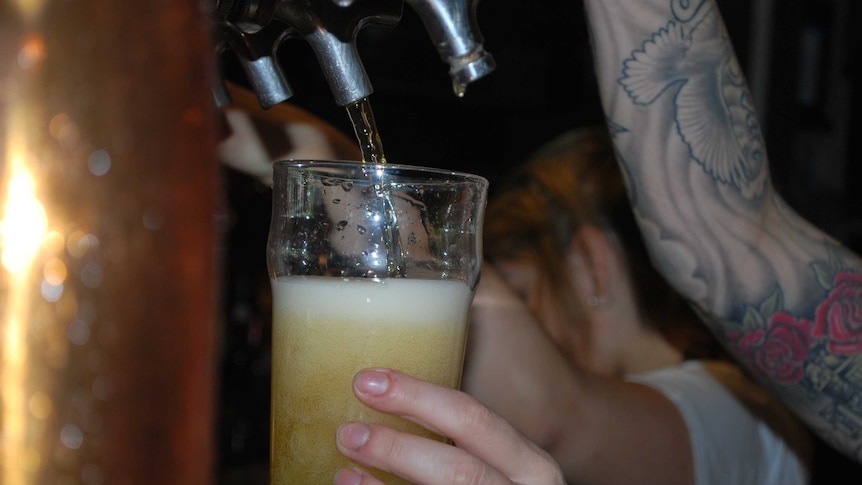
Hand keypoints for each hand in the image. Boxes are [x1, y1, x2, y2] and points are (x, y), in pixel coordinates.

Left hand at [334, 368, 565, 484]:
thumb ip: (464, 444)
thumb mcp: (501, 468)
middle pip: (458, 468)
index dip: (417, 396)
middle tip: (348, 432)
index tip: (368, 381)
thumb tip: (385, 402)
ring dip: (385, 482)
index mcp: (530, 465)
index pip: (474, 418)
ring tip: (344, 470)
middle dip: (397, 448)